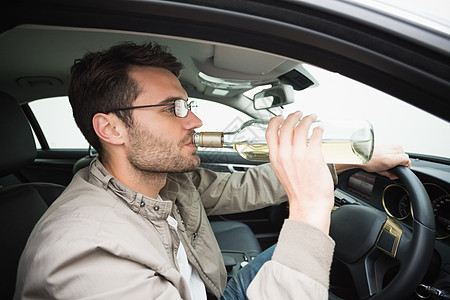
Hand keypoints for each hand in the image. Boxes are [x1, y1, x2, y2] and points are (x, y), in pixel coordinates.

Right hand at [266, 112, 334, 233]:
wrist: (308, 205)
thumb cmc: (298, 192)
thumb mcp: (282, 172)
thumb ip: (284, 158)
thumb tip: (290, 145)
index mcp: (276, 158)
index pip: (271, 132)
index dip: (275, 121)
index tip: (280, 116)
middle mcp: (285, 155)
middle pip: (287, 126)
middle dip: (294, 116)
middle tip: (300, 114)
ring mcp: (299, 155)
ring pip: (302, 127)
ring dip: (308, 119)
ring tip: (312, 118)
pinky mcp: (313, 156)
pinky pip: (316, 135)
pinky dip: (318, 129)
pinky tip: (320, 129)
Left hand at [361, 144, 410, 178]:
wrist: (358, 157)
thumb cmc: (371, 159)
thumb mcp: (390, 161)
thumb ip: (403, 161)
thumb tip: (407, 164)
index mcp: (398, 148)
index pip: (406, 162)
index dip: (399, 170)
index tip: (393, 173)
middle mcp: (393, 148)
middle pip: (398, 164)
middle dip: (391, 169)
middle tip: (383, 170)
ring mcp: (387, 150)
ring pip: (391, 164)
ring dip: (385, 168)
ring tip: (378, 168)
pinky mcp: (381, 153)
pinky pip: (385, 163)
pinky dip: (381, 166)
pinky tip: (376, 166)